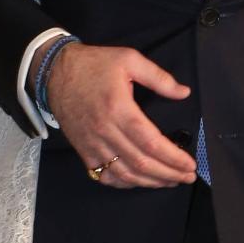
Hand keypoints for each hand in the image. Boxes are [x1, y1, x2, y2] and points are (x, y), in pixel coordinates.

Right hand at [42, 40, 196, 188]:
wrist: (53, 72)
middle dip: (169, 174)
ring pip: (125, 174)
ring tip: (170, 181)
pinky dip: (125, 183)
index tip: (190, 164)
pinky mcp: (83, 150)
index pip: (151, 142)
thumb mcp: (129, 59)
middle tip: (187, 177)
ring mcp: (92, 144)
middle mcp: (105, 131)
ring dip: (150, 182)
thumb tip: (184, 93)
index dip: (173, 157)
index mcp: (119, 109)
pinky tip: (140, 181)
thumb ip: (158, 77)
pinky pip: (105, 175)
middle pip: (141, 163)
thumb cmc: (93, 64)